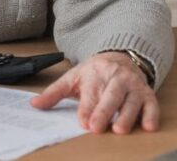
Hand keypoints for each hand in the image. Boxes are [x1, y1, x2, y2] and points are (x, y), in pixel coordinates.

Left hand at [30, 51, 158, 133]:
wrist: (120, 58)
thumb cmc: (94, 72)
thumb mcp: (72, 78)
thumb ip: (53, 92)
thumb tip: (34, 104)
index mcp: (95, 74)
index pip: (91, 93)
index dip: (87, 108)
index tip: (83, 121)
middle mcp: (116, 79)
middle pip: (110, 96)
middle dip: (104, 111)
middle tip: (97, 127)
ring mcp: (133, 86)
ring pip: (131, 102)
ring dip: (126, 116)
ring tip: (119, 129)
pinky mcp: (148, 94)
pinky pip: (151, 105)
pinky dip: (150, 115)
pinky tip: (147, 125)